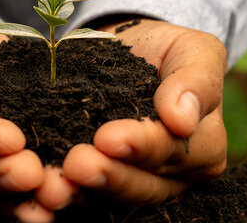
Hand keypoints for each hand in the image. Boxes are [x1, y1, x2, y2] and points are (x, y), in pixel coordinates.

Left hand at [54, 19, 227, 206]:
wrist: (132, 49)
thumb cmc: (169, 49)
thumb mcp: (195, 51)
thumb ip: (196, 81)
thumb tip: (183, 120)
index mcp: (202, 148)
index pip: (173, 151)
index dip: (141, 146)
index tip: (108, 138)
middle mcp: (172, 175)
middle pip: (142, 184)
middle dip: (108, 175)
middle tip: (76, 165)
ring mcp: (136, 181)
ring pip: (111, 196)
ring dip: (82, 193)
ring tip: (54, 187)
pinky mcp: (103, 179)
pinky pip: (87, 193)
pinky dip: (66, 192)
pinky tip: (43, 188)